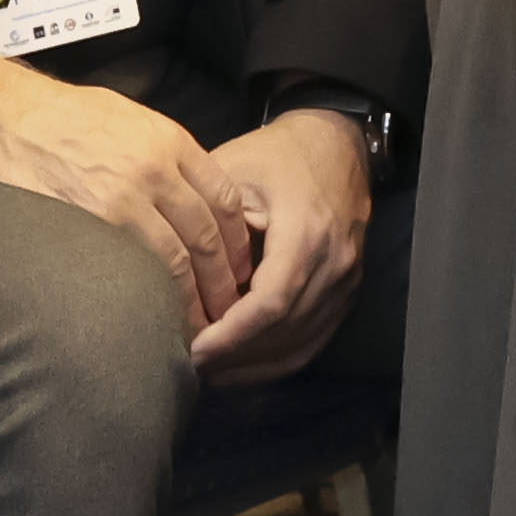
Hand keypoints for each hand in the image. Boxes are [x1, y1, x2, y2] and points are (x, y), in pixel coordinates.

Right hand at [0, 50, 252, 331]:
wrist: (1, 115)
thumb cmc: (60, 115)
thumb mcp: (128, 119)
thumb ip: (164, 155)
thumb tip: (187, 194)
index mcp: (170, 141)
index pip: (223, 199)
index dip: (236, 240)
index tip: (239, 267)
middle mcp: (156, 170)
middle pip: (207, 235)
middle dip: (224, 279)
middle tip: (231, 309)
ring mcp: (123, 197)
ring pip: (177, 258)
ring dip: (194, 297)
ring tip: (202, 324)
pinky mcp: (90, 222)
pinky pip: (135, 267)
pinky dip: (154, 295)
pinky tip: (158, 314)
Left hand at [187, 105, 374, 378]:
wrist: (336, 143)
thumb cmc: (277, 155)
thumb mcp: (233, 173)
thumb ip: (206, 224)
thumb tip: (168, 274)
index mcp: (308, 232)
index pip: (270, 302)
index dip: (231, 334)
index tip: (192, 349)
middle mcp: (335, 263)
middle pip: (284, 331)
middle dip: (234, 356)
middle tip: (186, 366)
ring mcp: (347, 280)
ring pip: (300, 343)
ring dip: (253, 364)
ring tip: (208, 372)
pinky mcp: (347, 290)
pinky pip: (314, 339)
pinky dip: (277, 360)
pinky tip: (242, 366)